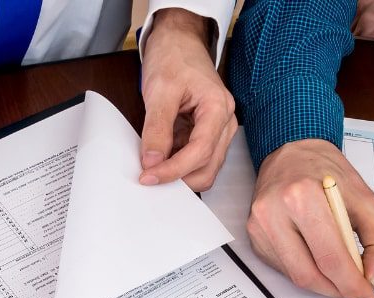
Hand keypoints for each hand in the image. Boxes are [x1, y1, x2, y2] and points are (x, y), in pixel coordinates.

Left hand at [139, 8, 236, 190]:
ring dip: (179, 175)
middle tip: (149, 178)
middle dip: (179, 178)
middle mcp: (225, 123)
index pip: (200, 152)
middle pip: (207, 168)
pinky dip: (178, 167)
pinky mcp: (207, 136)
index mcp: (218, 108)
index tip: (149, 176)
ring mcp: (218, 131)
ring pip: (204, 169)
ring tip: (154, 168)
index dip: (173, 170)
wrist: (178, 42)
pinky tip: (161, 159)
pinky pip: (196, 161)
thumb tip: (152, 161)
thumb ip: (157, 128)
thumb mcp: (160, 90)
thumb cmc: (174, 58)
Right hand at [247, 139, 373, 297]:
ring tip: (341, 278)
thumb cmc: (325, 172)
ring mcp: (260, 227)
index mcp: (304, 196)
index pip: (331, 256)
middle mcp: (275, 212)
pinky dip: (307, 272)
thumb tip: (372, 275)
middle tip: (355, 292)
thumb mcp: (365, 196)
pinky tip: (318, 260)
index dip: (352, 283)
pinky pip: (285, 269)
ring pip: (296, 276)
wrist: (291, 152)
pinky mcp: (255, 238)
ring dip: (323, 285)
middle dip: (338, 289)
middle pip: (310, 273)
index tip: (367, 296)